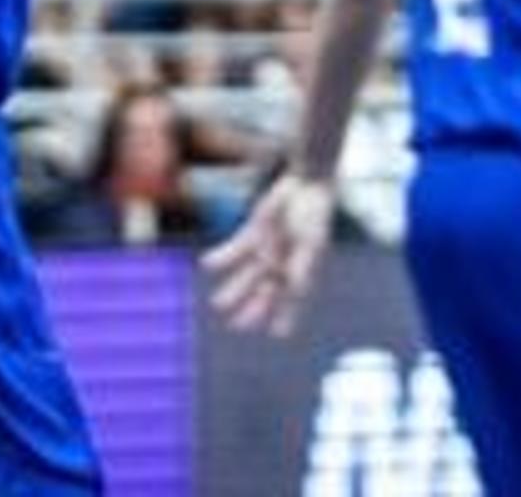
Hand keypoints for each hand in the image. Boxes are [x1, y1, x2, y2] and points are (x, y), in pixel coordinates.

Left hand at [200, 173, 333, 334]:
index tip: (278, 335)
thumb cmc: (314, 214)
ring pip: (247, 275)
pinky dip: (222, 257)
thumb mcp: (311, 242)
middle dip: (252, 309)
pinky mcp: (254, 233)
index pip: (292, 299)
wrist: (305, 185)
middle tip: (236, 326)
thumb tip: (297, 289)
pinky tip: (206, 264)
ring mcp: (267, 249)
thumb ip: (303, 266)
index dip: (287, 317)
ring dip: (234, 289)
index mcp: (300, 269)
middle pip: (265, 291)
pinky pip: (235, 249)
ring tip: (217, 304)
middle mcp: (282, 263)